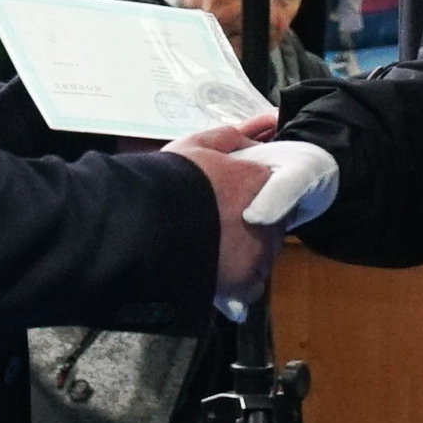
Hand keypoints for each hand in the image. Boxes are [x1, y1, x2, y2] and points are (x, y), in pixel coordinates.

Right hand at [168, 139, 276, 315]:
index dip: (251, 195)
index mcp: (259, 181)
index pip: (273, 187)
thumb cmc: (172, 180)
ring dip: (244, 256)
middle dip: (250, 226)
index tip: (232, 201)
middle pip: (269, 224)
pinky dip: (238, 285)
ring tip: (213, 255)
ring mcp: (259, 253)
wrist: (150, 225)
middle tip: (217, 228)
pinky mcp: (244, 283)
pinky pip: (249, 287)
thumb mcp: (194, 146)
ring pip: (260, 256)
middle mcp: (269, 218)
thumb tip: (242, 135)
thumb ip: (223, 139)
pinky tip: (218, 279)